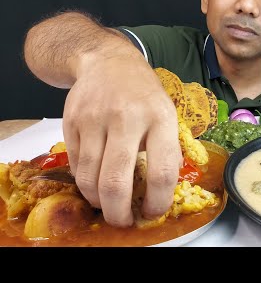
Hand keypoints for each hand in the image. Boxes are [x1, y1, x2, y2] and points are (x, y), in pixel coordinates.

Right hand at [63, 48, 181, 226]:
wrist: (108, 61)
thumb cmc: (143, 93)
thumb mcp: (166, 113)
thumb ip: (167, 148)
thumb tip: (162, 189)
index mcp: (160, 117)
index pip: (162, 171)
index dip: (158, 201)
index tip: (153, 211)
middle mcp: (127, 118)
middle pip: (117, 181)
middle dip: (119, 213)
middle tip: (123, 220)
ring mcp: (95, 119)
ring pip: (90, 178)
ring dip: (99, 201)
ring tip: (107, 204)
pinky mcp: (71, 121)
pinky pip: (75, 165)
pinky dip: (85, 182)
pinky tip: (95, 181)